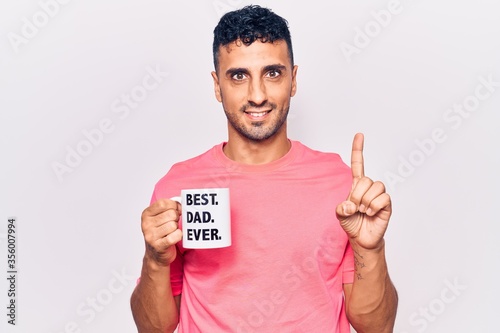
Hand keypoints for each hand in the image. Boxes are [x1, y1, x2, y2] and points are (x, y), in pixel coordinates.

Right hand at [141, 198, 182, 265]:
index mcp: (146, 214)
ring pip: (173, 225)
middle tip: (173, 224)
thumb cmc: (160, 233)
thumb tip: (181, 201)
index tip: (177, 209)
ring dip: (176, 228)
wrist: (155, 255)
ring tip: (171, 232)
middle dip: (176, 218)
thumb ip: (168, 207)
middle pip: (171, 214)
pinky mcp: (158, 246)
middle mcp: (146, 224)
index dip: (174, 205)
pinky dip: (178, 236)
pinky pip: (175, 236)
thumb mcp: (159, 218)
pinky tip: (174, 238)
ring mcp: (151, 236)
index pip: (163, 203)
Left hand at [336, 133, 391, 249]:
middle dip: (357, 194)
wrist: (361, 238)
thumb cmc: (351, 223)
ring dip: (366, 201)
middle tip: (356, 207)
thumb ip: (341, 208)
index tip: (359, 135)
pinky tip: (371, 213)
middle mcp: (369, 187)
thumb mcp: (340, 214)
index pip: (358, 164)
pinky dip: (374, 206)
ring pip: (376, 187)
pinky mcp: (387, 204)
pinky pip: (383, 198)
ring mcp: (379, 195)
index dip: (358, 149)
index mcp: (356, 185)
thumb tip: (351, 205)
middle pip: (365, 179)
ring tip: (364, 211)